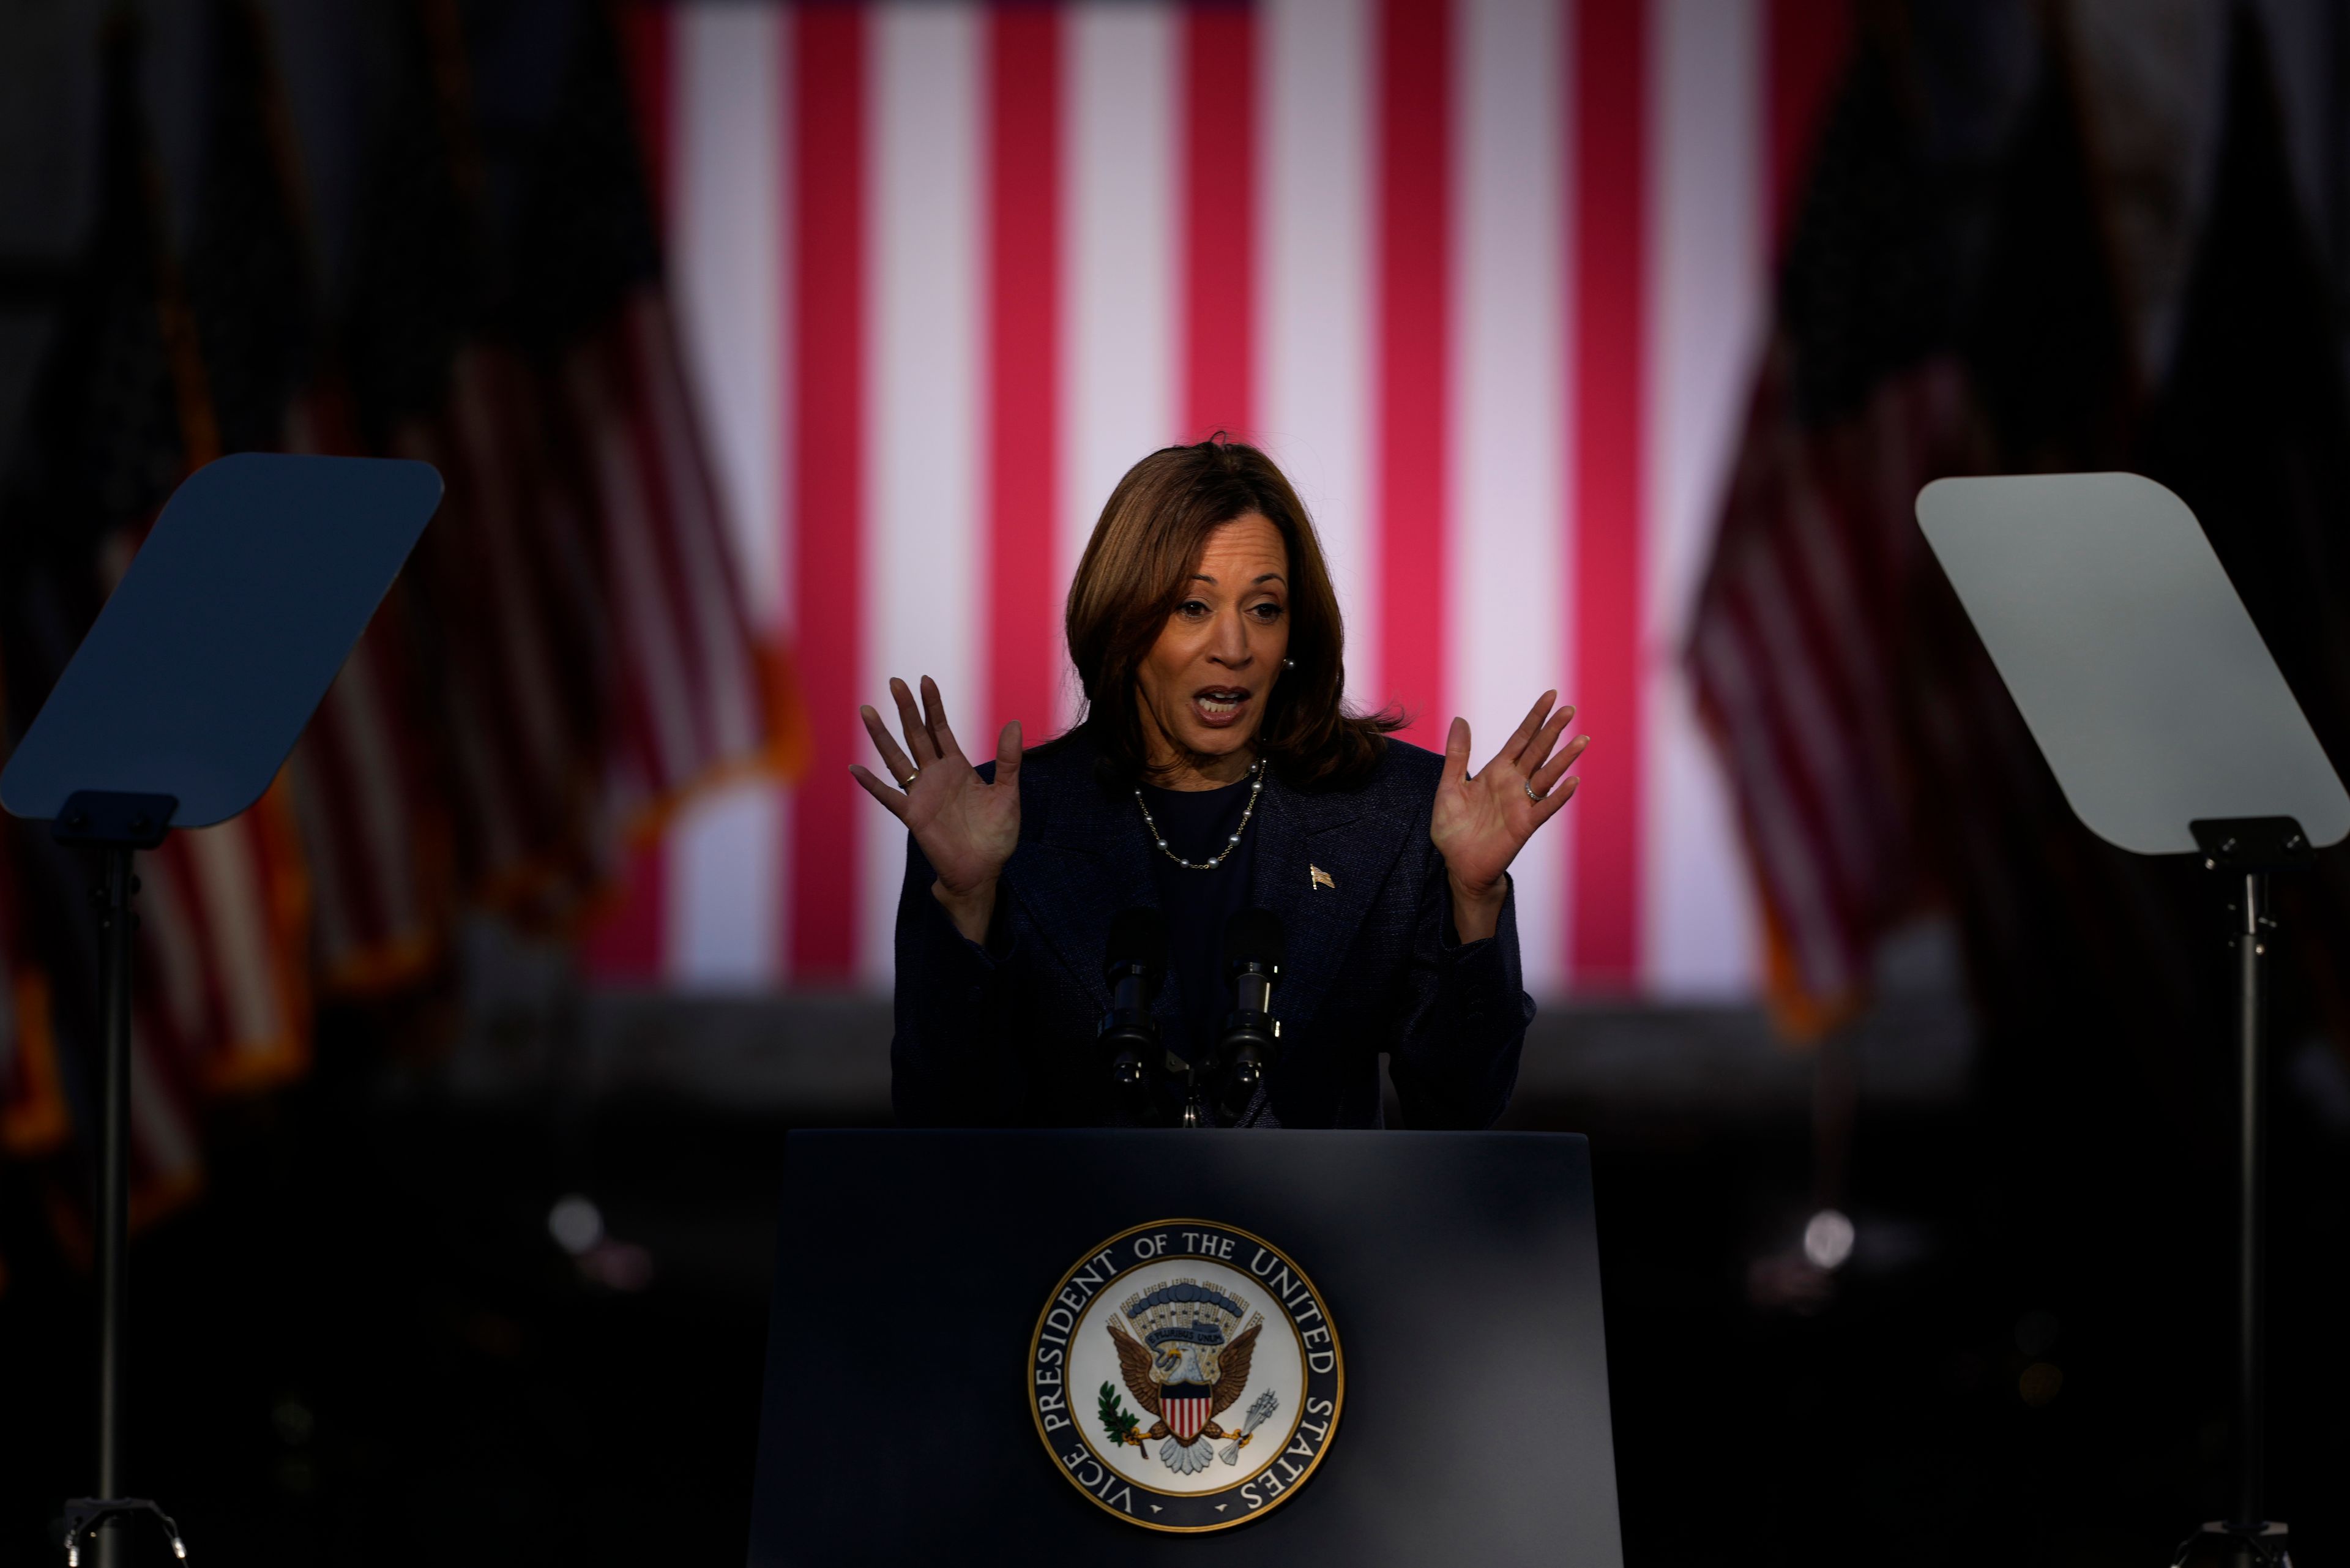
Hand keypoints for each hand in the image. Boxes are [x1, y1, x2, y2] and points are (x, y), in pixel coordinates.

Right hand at [849, 676, 1021, 941]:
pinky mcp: (913, 816)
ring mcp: (921, 795)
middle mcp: (935, 776)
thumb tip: (1014, 723)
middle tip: (894, 681)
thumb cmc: (995, 835)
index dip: (932, 705)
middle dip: (906, 709)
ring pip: (897, 759)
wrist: (983, 870)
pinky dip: (871, 784)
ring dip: (882, 736)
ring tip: (867, 711)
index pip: (940, 729)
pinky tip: (855, 768)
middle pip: (916, 735)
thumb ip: (1008, 760)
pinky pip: (888, 797)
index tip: (924, 680)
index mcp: (957, 767)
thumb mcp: (1007, 793)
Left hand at [1430, 691, 1587, 940]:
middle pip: (1538, 751)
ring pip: (1547, 775)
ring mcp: (1522, 803)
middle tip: (1570, 709)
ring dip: (1563, 759)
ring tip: (1581, 740)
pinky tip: (1573, 782)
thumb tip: (1460, 718)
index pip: (1520, 738)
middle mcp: (1514, 783)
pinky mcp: (1525, 825)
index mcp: (1497, 771)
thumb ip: (1457, 755)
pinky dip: (1559, 796)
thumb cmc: (1454, 828)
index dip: (1535, 718)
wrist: (1458, 865)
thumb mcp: (1449, 787)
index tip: (1551, 696)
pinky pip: (1545, 808)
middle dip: (1553, 730)